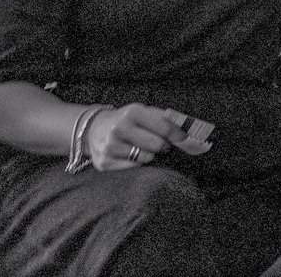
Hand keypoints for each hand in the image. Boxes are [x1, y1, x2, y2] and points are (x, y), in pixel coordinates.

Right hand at [85, 104, 199, 170]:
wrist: (93, 129)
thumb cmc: (126, 120)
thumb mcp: (142, 112)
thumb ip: (163, 118)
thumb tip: (187, 128)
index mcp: (132, 112)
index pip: (164, 126)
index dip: (178, 134)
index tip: (186, 139)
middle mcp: (119, 128)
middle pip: (157, 145)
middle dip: (163, 146)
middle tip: (162, 145)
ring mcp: (110, 147)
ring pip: (146, 158)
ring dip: (150, 155)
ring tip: (143, 148)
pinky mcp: (104, 163)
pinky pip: (133, 168)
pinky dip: (137, 163)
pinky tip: (130, 155)